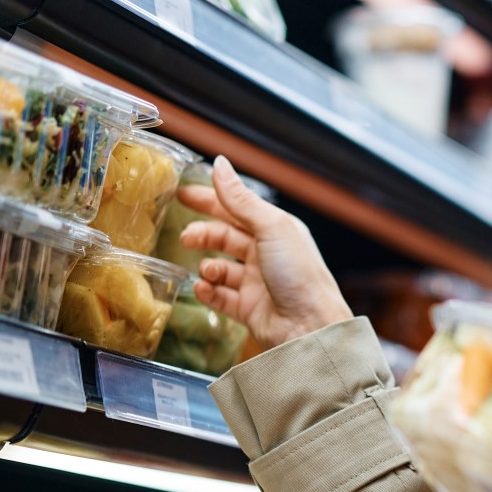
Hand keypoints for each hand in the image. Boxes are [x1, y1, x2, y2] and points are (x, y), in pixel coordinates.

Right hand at [178, 157, 353, 348]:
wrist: (310, 327)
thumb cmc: (299, 275)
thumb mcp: (271, 228)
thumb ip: (241, 199)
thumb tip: (219, 164)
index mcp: (277, 230)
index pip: (237, 208)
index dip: (209, 200)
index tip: (181, 194)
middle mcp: (267, 254)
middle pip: (225, 237)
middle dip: (203, 234)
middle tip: (185, 237)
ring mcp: (257, 282)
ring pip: (220, 267)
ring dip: (207, 266)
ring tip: (206, 269)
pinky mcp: (249, 308)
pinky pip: (220, 296)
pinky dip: (208, 291)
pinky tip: (204, 288)